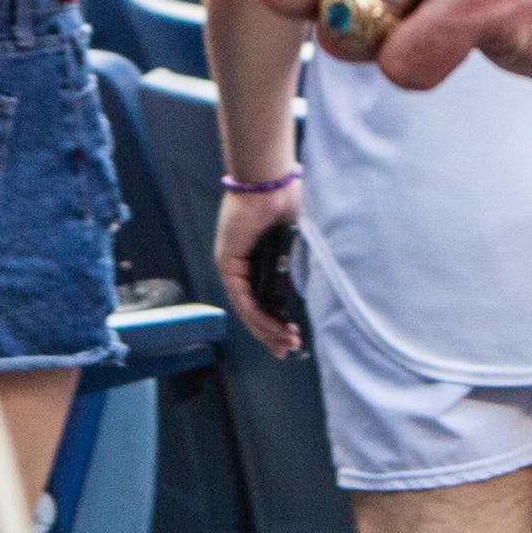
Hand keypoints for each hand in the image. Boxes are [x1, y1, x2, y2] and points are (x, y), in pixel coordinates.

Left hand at [210, 176, 302, 358]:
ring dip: (267, 329)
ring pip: (247, 309)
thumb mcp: (298, 244)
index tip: (292, 338)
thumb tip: (303, 297)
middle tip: (288, 350)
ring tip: (285, 344)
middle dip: (272, 334)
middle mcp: (243, 265)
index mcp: (260, 259)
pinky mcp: (228, 263)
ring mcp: (233, 265)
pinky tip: (274, 329)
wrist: (271, 181)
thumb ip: (297, 268)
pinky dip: (259, 316)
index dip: (276, 322)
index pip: (264, 300)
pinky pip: (242, 299)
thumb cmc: (289, 201)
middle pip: (254, 310)